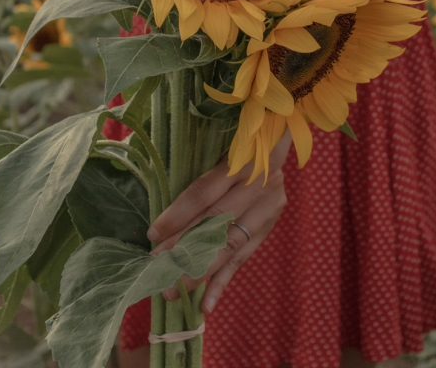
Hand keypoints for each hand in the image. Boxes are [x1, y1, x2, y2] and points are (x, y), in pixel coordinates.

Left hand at [148, 133, 290, 313]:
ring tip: (176, 290)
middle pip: (217, 221)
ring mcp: (268, 206)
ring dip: (201, 270)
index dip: (179, 214)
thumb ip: (198, 166)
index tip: (153, 234)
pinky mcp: (270, 224)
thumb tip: (160, 209)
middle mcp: (259, 183)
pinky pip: (245, 255)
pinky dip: (224, 280)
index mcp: (243, 157)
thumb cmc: (238, 136)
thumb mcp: (221, 141)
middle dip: (184, 248)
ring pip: (231, 243)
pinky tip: (207, 304)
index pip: (206, 192)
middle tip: (158, 270)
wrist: (281, 130)